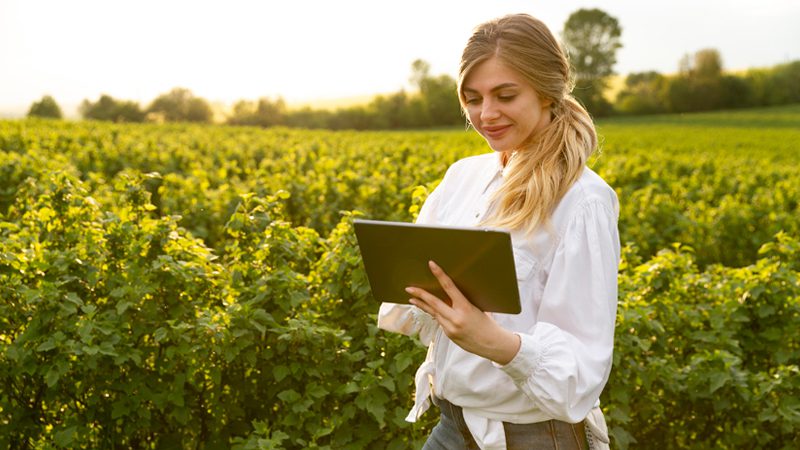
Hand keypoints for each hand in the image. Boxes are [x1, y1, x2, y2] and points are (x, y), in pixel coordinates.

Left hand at [406, 260, 520, 364]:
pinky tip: (430, 310)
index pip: (449, 287)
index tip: (431, 265)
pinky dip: (436, 314)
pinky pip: (439, 321)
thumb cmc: (487, 323)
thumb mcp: (478, 308)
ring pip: (434, 313)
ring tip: (412, 298)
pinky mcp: (448, 335)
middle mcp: (456, 318)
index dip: (439, 275)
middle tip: (409, 288)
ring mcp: (450, 328)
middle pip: (433, 303)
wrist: (492, 344)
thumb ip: (464, 301)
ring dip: (423, 305)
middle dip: (420, 294)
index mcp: (465, 307)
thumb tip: (452, 292)